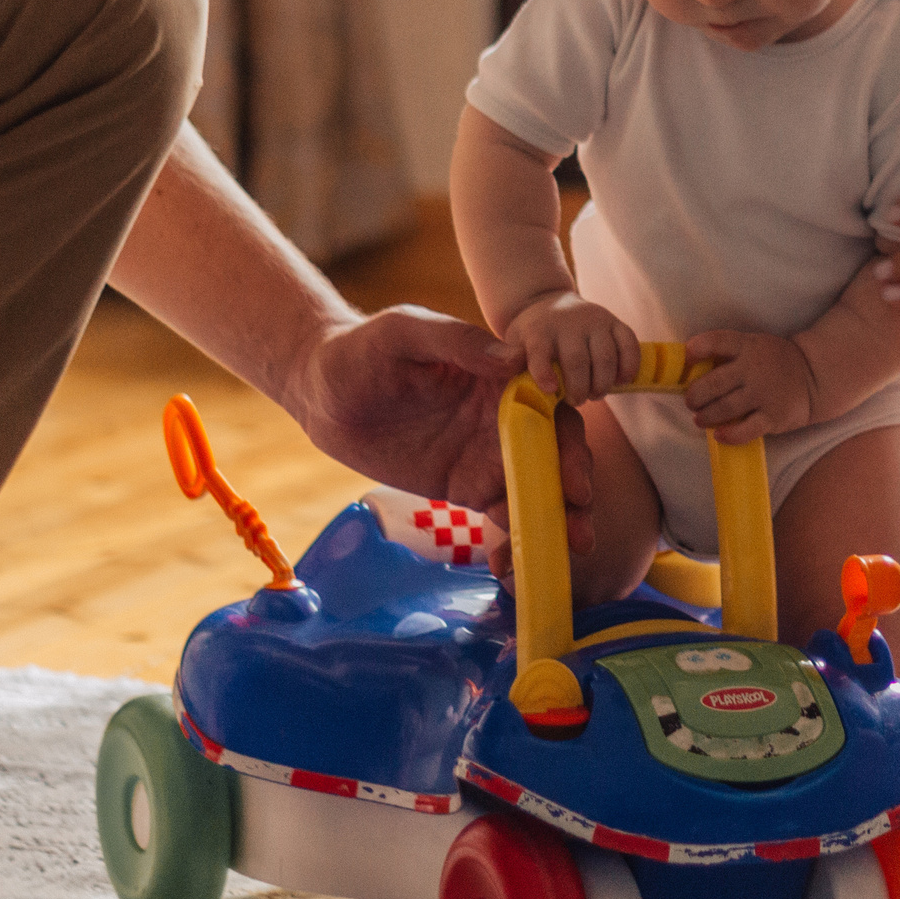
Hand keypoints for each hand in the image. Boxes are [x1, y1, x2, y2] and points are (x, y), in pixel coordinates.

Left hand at [283, 304, 593, 552]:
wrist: (320, 393)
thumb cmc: (361, 350)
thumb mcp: (404, 332)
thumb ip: (456, 341)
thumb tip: (513, 359)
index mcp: (500, 376)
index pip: (551, 406)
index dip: (568, 442)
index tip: (574, 476)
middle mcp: (503, 417)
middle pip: (555, 453)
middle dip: (574, 490)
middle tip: (578, 526)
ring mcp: (487, 454)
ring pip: (536, 488)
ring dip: (556, 520)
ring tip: (562, 552)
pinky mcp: (465, 486)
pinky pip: (501, 514)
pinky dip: (514, 540)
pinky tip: (510, 566)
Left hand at [508, 290, 641, 405]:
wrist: (545, 301)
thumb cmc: (530, 336)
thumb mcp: (515, 346)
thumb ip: (515, 366)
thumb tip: (522, 392)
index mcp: (538, 331)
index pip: (540, 351)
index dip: (544, 371)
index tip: (549, 390)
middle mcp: (567, 323)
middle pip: (577, 360)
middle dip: (579, 388)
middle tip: (576, 400)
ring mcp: (593, 320)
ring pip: (605, 355)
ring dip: (602, 382)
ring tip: (595, 393)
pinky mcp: (614, 321)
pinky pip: (629, 342)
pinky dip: (629, 364)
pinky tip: (622, 381)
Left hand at [683, 330, 818, 441]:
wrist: (813, 377)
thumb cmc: (774, 361)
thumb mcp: (754, 346)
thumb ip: (729, 354)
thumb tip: (692, 369)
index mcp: (747, 346)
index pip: (717, 341)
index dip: (698, 348)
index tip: (687, 357)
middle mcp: (753, 369)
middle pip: (714, 383)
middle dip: (695, 395)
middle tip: (690, 402)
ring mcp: (763, 394)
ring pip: (725, 408)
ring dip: (706, 416)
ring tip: (699, 419)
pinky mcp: (772, 417)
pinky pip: (746, 430)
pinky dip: (729, 435)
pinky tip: (719, 435)